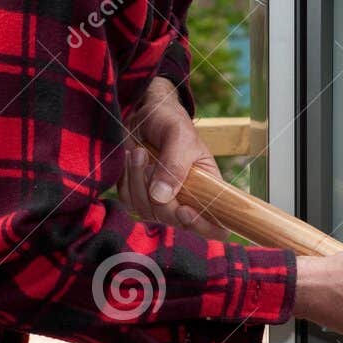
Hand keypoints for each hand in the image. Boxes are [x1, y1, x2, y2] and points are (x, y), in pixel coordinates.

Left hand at [119, 77, 227, 240]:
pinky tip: (131, 159)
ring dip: (137, 180)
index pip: (217, 227)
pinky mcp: (138, 197)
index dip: (203, 227)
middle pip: (173, 220)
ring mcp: (161, 202)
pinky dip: (126, 180)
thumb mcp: (179, 136)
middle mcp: (188, 201)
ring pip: (146, 211)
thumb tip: (161, 197)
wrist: (146, 115)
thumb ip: (174, 165)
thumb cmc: (171, 122)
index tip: (184, 210)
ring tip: (138, 152)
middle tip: (149, 159)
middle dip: (157, 194)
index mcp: (210, 189)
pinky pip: (128, 201)